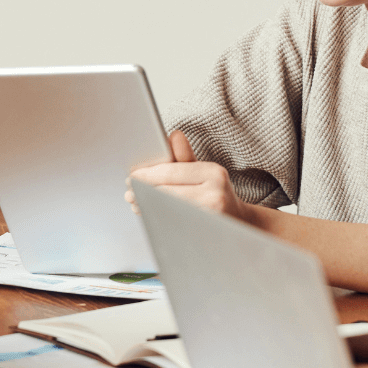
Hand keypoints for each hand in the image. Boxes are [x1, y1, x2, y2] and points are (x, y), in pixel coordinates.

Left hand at [126, 131, 254, 224]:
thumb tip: (173, 134)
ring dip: (147, 207)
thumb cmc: (216, 193)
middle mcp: (215, 193)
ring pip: (168, 209)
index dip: (147, 175)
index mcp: (213, 172)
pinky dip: (158, 219)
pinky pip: (174, 224)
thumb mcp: (204, 171)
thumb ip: (185, 156)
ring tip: (136, 204)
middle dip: (143, 192)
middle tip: (129, 194)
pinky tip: (150, 215)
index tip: (131, 177)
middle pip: (167, 192)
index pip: (171, 172)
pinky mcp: (205, 232)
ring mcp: (211, 216)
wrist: (239, 222)